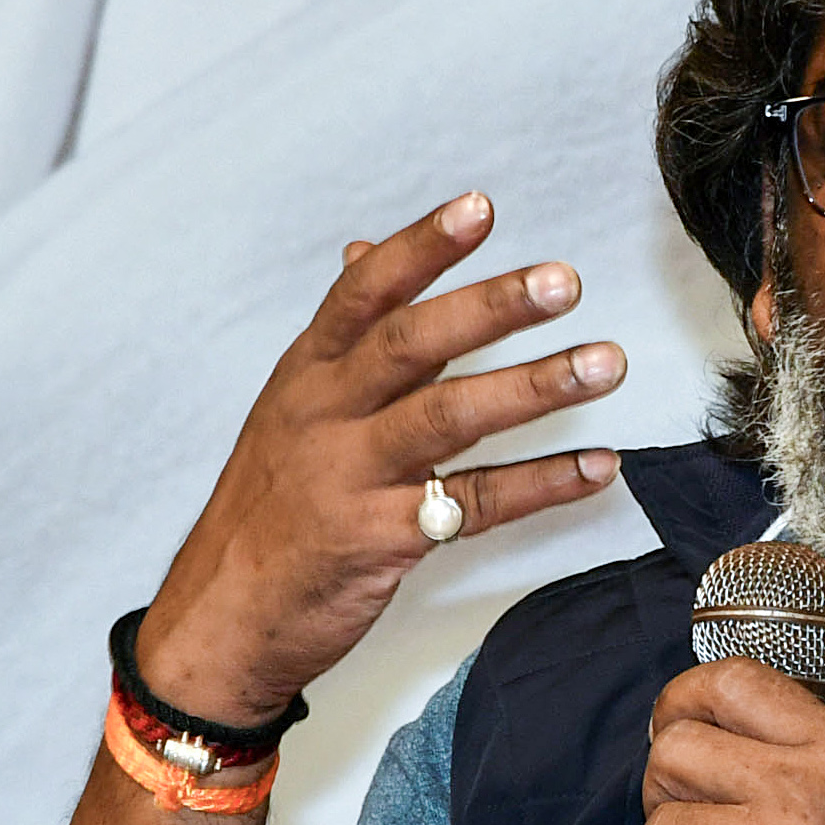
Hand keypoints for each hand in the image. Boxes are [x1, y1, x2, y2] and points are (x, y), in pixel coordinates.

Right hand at [135, 192, 623, 722]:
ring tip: (604, 364)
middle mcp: (325, 414)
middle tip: (562, 281)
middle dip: (491, 308)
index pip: (365, 292)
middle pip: (411, 346)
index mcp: (307, 373)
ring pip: (448, 419)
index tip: (480, 207)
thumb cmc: (268, 507)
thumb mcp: (289, 406)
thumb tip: (366, 250)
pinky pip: (474, 504)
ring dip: (534, 387)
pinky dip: (542, 484)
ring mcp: (350, 477)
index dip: (422, 247)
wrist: (220, 618)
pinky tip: (596, 465)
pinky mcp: (379, 540)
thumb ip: (343, 335)